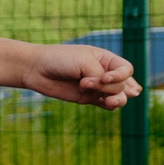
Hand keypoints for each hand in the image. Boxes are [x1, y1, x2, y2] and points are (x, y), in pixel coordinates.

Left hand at [24, 45, 140, 109]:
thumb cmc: (60, 60)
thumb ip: (102, 77)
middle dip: (107, 86)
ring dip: (117, 100)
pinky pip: (108, 105)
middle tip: (85, 83)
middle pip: (122, 85)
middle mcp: (105, 72)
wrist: (37, 69)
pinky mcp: (90, 98)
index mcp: (106, 59)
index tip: (103, 77)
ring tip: (107, 101)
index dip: (120, 76)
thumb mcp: (84, 63)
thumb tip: (127, 94)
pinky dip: (111, 106)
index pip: (127, 69)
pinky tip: (106, 103)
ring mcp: (98, 87)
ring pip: (119, 96)